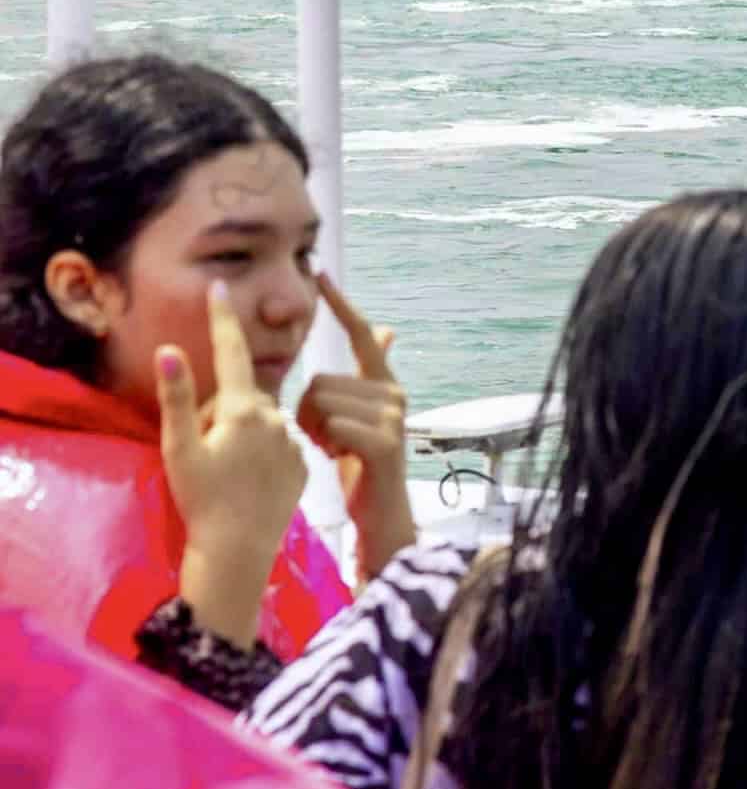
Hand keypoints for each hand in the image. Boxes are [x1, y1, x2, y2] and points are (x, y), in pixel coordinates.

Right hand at [162, 281, 307, 645]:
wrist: (239, 548)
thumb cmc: (202, 498)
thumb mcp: (180, 447)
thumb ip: (177, 397)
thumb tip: (170, 349)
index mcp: (243, 410)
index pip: (231, 354)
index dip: (223, 320)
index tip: (221, 286)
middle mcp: (275, 418)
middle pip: (241, 397)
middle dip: (221, 413)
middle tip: (206, 452)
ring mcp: (292, 440)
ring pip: (259, 423)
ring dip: (241, 436)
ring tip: (226, 472)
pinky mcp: (302, 463)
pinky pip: (276, 445)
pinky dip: (260, 455)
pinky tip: (248, 481)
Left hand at [300, 273, 416, 581]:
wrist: (380, 516)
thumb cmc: (361, 465)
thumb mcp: (361, 416)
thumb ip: (370, 374)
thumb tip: (389, 331)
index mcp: (384, 384)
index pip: (362, 334)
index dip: (341, 305)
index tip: (321, 272)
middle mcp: (393, 394)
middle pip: (322, 380)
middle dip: (310, 412)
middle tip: (328, 439)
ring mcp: (392, 417)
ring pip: (322, 403)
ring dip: (314, 431)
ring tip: (334, 450)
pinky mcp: (384, 441)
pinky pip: (332, 425)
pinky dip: (325, 444)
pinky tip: (340, 459)